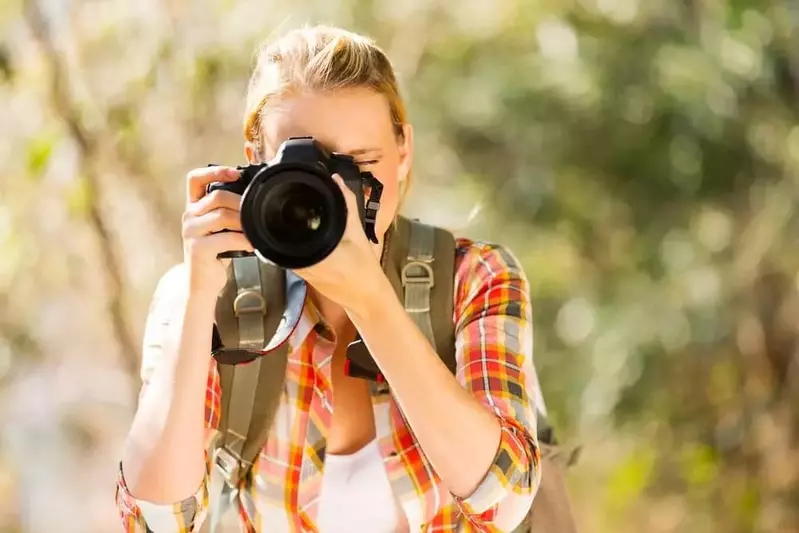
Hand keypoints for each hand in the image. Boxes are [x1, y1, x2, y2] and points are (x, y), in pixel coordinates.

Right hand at [181, 166, 252, 297]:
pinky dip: (244, 240)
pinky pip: (226, 237)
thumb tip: (254, 198)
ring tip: (256, 230)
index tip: (236, 173)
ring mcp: (190, 232)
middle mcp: (188, 216)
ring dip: (244, 222)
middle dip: (241, 202)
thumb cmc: (216, 254)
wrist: (203, 284)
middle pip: (217, 196)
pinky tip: (252, 245)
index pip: (195, 179)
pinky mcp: (197, 248)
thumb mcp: (221, 228)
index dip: (215, 171)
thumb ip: (228, 212)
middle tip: (257, 212)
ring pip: (222, 215)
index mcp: (193, 207)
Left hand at [294, 174, 386, 313]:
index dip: (280, 217)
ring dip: (285, 233)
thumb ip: (347, 205)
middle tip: (283, 204)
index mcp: (313, 255)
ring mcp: (300, 272)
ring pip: (283, 247)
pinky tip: (301, 235)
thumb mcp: (358, 234)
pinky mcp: (304, 275)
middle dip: (281, 223)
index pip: (285, 233)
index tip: (280, 202)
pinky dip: (294, 243)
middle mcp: (301, 265)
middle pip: (280, 239)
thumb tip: (338, 182)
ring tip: (289, 216)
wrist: (368, 298)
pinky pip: (291, 255)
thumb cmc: (365, 271)